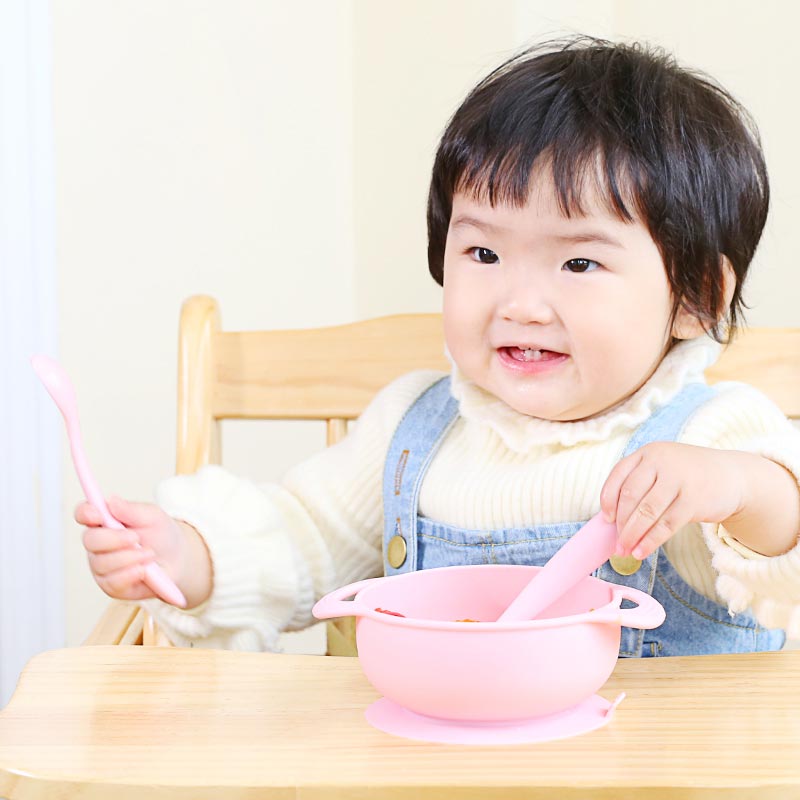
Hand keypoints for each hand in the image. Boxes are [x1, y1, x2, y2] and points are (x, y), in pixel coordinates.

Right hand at [76, 496, 211, 606]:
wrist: (177, 560)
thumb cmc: (161, 535)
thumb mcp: (153, 516)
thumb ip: (132, 509)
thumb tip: (112, 502)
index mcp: (105, 521)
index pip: (84, 514)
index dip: (85, 513)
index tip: (97, 514)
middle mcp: (98, 543)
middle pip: (90, 540)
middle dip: (114, 539)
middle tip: (136, 538)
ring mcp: (102, 565)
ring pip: (101, 563)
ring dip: (129, 558)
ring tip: (149, 554)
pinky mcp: (110, 585)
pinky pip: (112, 582)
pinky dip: (131, 574)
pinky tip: (144, 570)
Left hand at [600, 443, 744, 560]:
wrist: (732, 476)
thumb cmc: (688, 476)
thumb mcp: (662, 468)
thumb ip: (639, 484)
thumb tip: (612, 519)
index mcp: (648, 453)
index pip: (618, 476)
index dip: (608, 500)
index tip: (606, 519)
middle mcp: (661, 462)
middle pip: (630, 496)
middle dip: (621, 523)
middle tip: (617, 542)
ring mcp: (678, 479)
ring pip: (647, 512)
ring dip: (632, 535)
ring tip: (625, 550)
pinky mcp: (694, 500)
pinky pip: (666, 525)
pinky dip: (650, 541)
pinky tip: (641, 551)